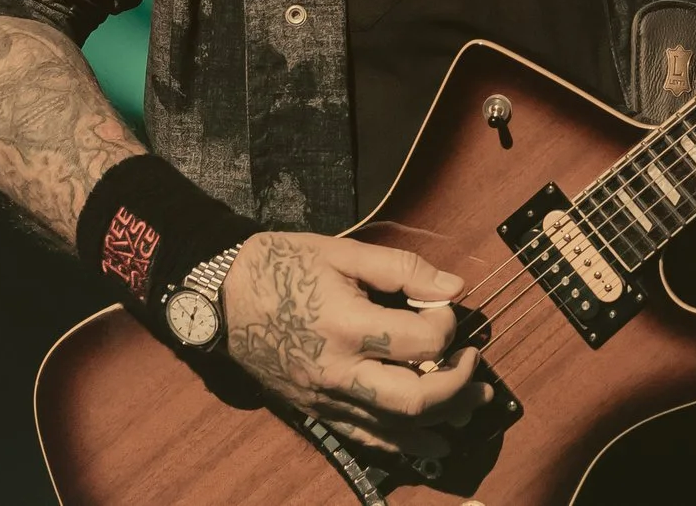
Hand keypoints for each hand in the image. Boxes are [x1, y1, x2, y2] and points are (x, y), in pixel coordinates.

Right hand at [219, 233, 489, 460]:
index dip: (446, 326)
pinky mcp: (315, 411)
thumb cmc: (281, 266)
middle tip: (475, 364)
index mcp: (347, 326)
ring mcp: (325, 398)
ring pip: (395, 428)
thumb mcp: (342, 252)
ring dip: (442, 419)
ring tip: (473, 404)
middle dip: (457, 386)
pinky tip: (431, 440)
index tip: (445, 308)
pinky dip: (402, 442)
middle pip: (414, 400)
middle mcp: (338, 372)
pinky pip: (365, 437)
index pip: (420, 342)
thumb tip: (454, 288)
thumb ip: (402, 269)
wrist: (220, 296)